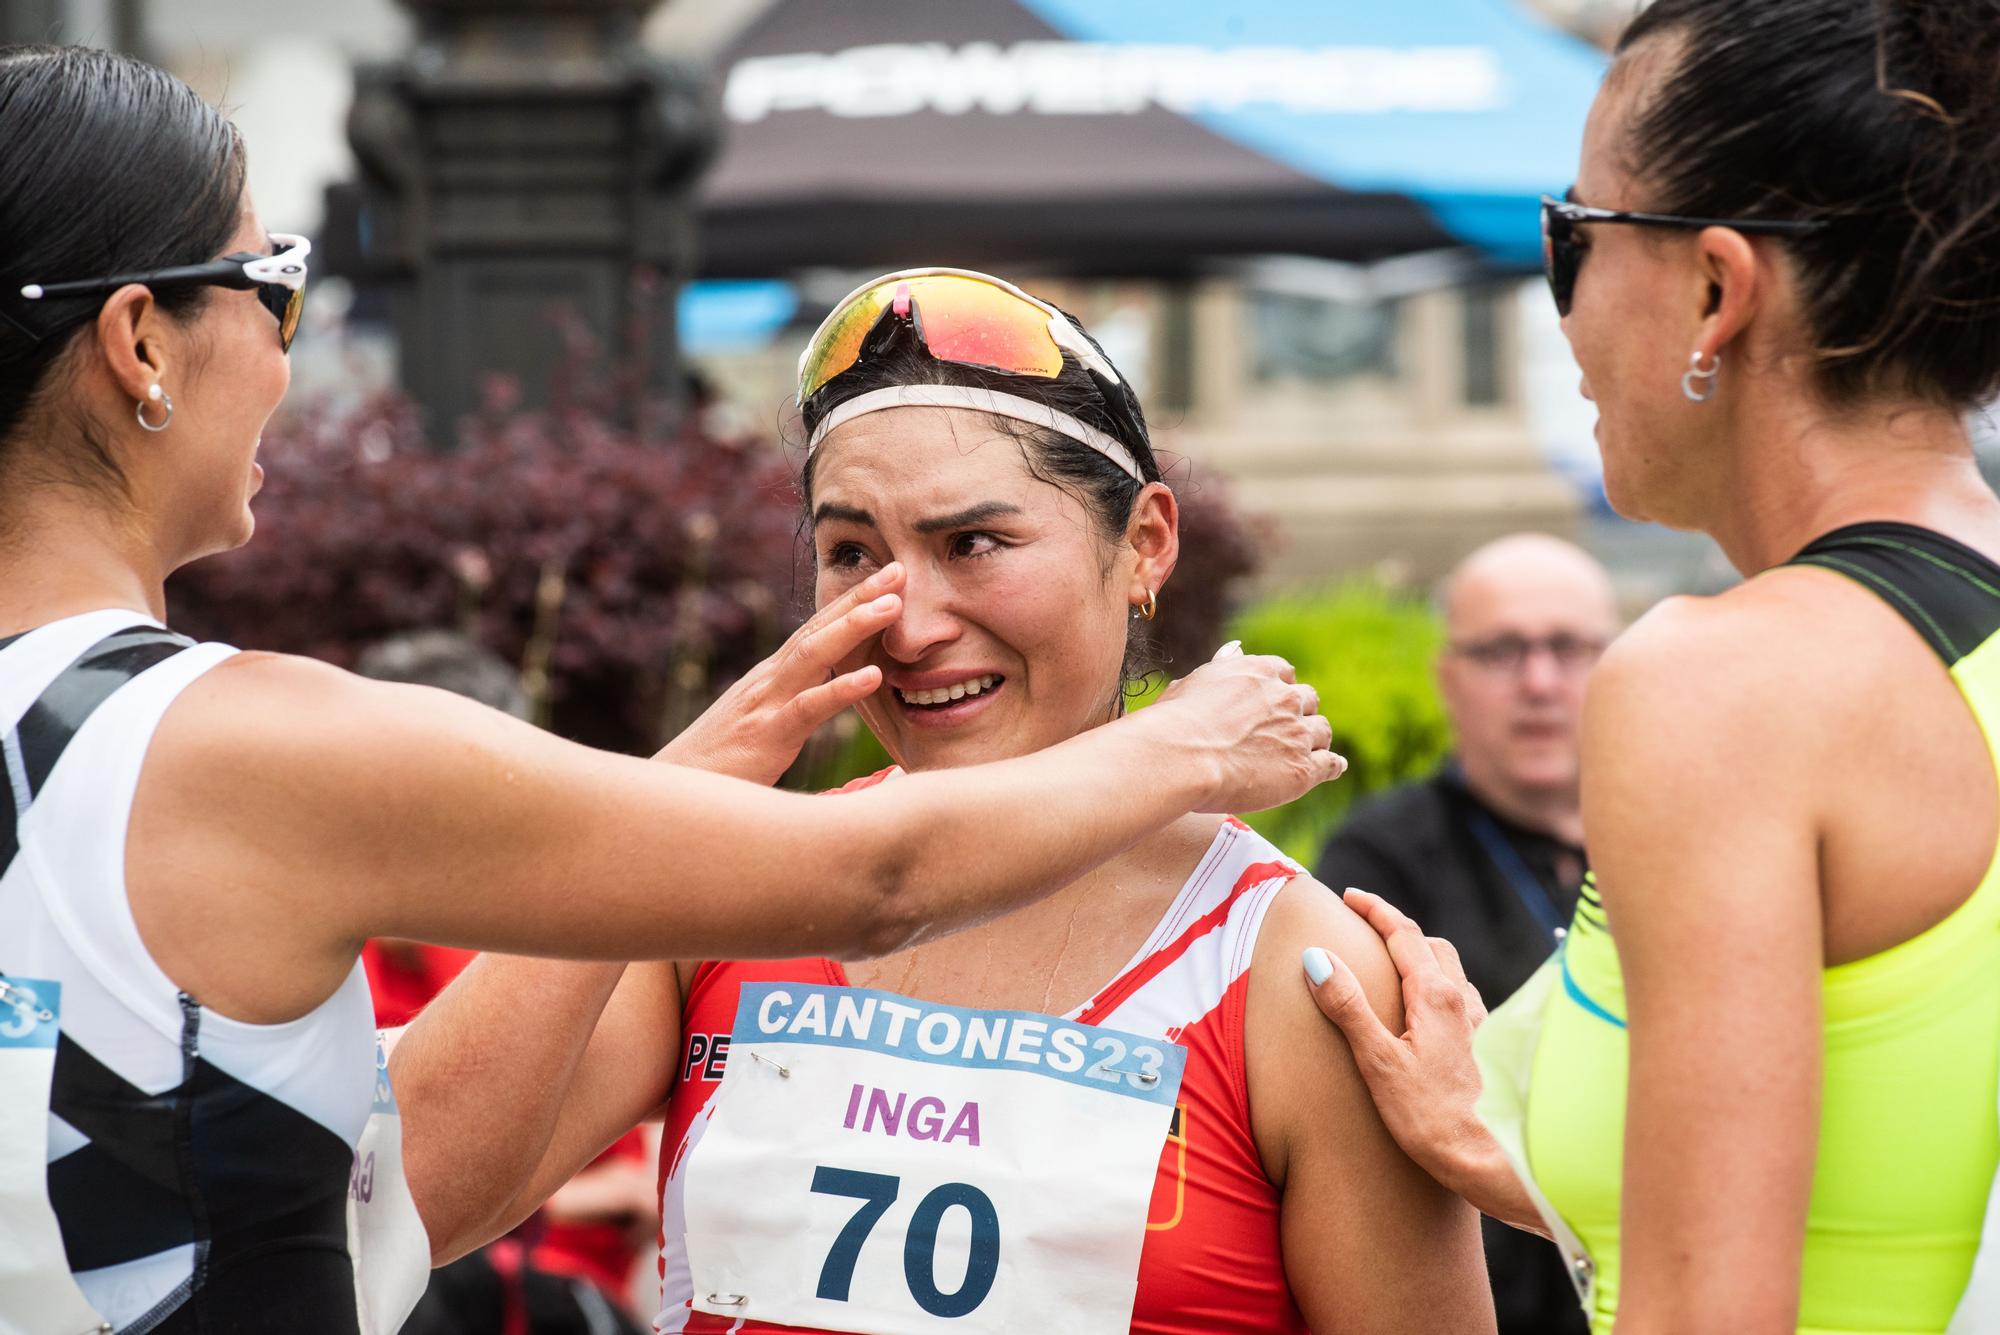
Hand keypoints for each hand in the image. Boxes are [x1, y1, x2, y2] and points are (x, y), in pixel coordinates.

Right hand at [656, 564, 904, 784]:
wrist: (676, 789)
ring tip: (893, 605)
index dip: (850, 601)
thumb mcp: (764, 725)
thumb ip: (794, 704)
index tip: (888, 578)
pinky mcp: (769, 736)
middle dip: (859, 597)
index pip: (816, 629)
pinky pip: (809, 708)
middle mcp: (770, 680)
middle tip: (899, 569)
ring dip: (854, 626)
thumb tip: (829, 694)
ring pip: (814, 655)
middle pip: (818, 629)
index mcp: (772, 677)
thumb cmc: (723, 764)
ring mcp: (768, 704)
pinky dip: (841, 689)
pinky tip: (872, 676)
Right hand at [1148, 643, 1344, 812]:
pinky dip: (1333, 766)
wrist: (1183, 756)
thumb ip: (1222, 666)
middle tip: (1289, 728)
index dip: (1281, 688)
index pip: (1285, 673)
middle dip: (1300, 712)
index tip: (1274, 700)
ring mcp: (1298, 733)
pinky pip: (1331, 764)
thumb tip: (1235, 648)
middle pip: (1308, 700)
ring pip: (1322, 731)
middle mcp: (1286, 697)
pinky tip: (1332, 768)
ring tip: (1307, 751)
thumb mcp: (1195, 681)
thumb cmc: (1176, 721)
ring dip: (1315, 739)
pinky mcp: (1303, 769)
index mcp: (1260, 671)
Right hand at [1303, 889, 1541, 1230]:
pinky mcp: (1484, 1049)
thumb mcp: (1377, 1061)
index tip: (1350, 896)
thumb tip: (1317, 957)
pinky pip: (1462, 1000)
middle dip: (1398, 930)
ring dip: (1423, 957)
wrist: (1488, 1160)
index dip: (1375, 909)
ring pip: (1451, 970)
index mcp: (1435, 995)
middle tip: (1366, 929)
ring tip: (1395, 968)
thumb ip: (1348, 1006)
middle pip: (1431, 945)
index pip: (1403, 933)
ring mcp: (1477, 1025)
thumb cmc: (1430, 1117)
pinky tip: (1430, 1014)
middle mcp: (1462, 1001)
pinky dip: (1440, 988)